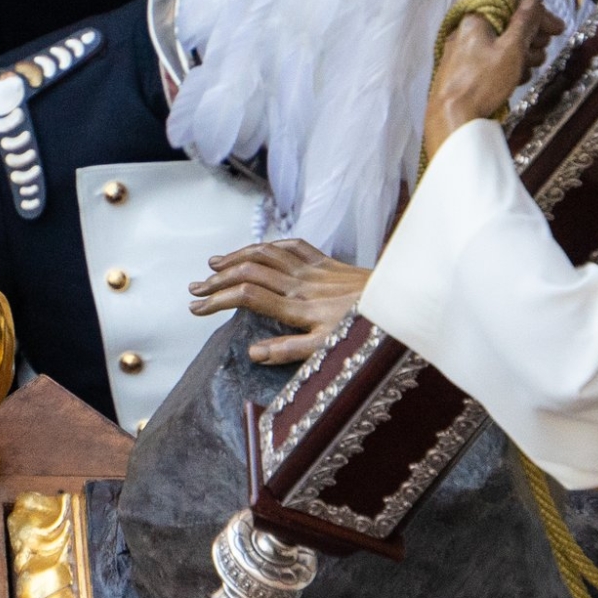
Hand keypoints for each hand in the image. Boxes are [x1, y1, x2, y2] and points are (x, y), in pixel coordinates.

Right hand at [188, 239, 371, 364]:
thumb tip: (253, 352)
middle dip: (217, 279)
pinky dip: (270, 245)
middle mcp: (301, 284)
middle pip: (248, 272)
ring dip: (237, 256)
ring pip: (266, 254)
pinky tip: (258, 248)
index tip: (196, 308)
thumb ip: (289, 350)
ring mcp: (314, 269)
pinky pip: (293, 245)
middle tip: (195, 288)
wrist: (402, 304)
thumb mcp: (328, 350)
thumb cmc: (368, 333)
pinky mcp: (328, 262)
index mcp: (298, 307)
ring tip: (214, 264)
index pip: (247, 297)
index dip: (218, 300)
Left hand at [423, 0, 562, 159]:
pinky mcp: (465, 72)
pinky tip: (515, 81)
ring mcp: (465, 53)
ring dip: (522, 56)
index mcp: (477, 19)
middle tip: (541, 51)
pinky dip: (508, 69)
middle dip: (531, 39)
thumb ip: (524, 22)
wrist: (452, 118)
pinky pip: (493, 62)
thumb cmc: (481, 83)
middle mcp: (468, 32)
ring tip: (527, 70)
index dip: (538, 15)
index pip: (513, 5)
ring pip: (503, 46)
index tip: (556, 29)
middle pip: (509, 26)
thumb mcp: (511, 49)